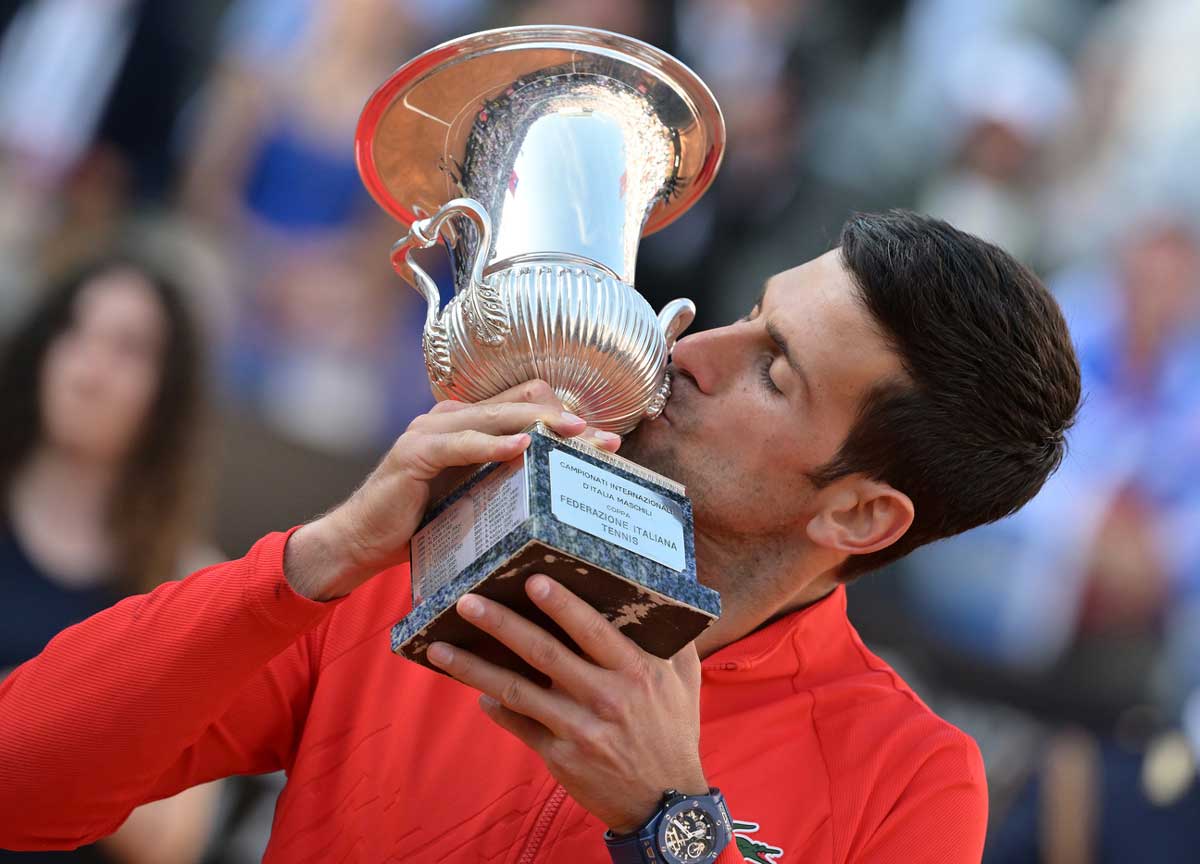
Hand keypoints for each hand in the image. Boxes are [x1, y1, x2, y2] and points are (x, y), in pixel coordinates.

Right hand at [285, 381, 620, 600]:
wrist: (360, 543)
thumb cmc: (420, 524)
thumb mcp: (473, 498)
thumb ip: (506, 481)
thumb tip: (560, 488)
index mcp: (467, 423)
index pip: (525, 405)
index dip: (566, 416)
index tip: (604, 441)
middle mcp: (450, 417)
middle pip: (518, 404)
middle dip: (565, 420)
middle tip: (604, 438)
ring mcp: (430, 431)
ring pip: (495, 417)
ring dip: (540, 424)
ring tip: (576, 434)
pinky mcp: (415, 453)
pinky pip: (460, 443)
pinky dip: (492, 444)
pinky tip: (521, 447)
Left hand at [426, 575, 707, 833]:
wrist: (665, 802)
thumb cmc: (673, 730)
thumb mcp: (684, 680)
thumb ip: (672, 638)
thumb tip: (656, 591)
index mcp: (636, 672)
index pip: (592, 630)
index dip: (561, 605)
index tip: (531, 580)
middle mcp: (605, 697)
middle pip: (544, 654)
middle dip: (502, 625)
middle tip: (467, 602)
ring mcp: (578, 729)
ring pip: (518, 691)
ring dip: (475, 668)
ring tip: (440, 648)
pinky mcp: (561, 756)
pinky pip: (519, 725)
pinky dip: (495, 708)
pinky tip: (477, 692)